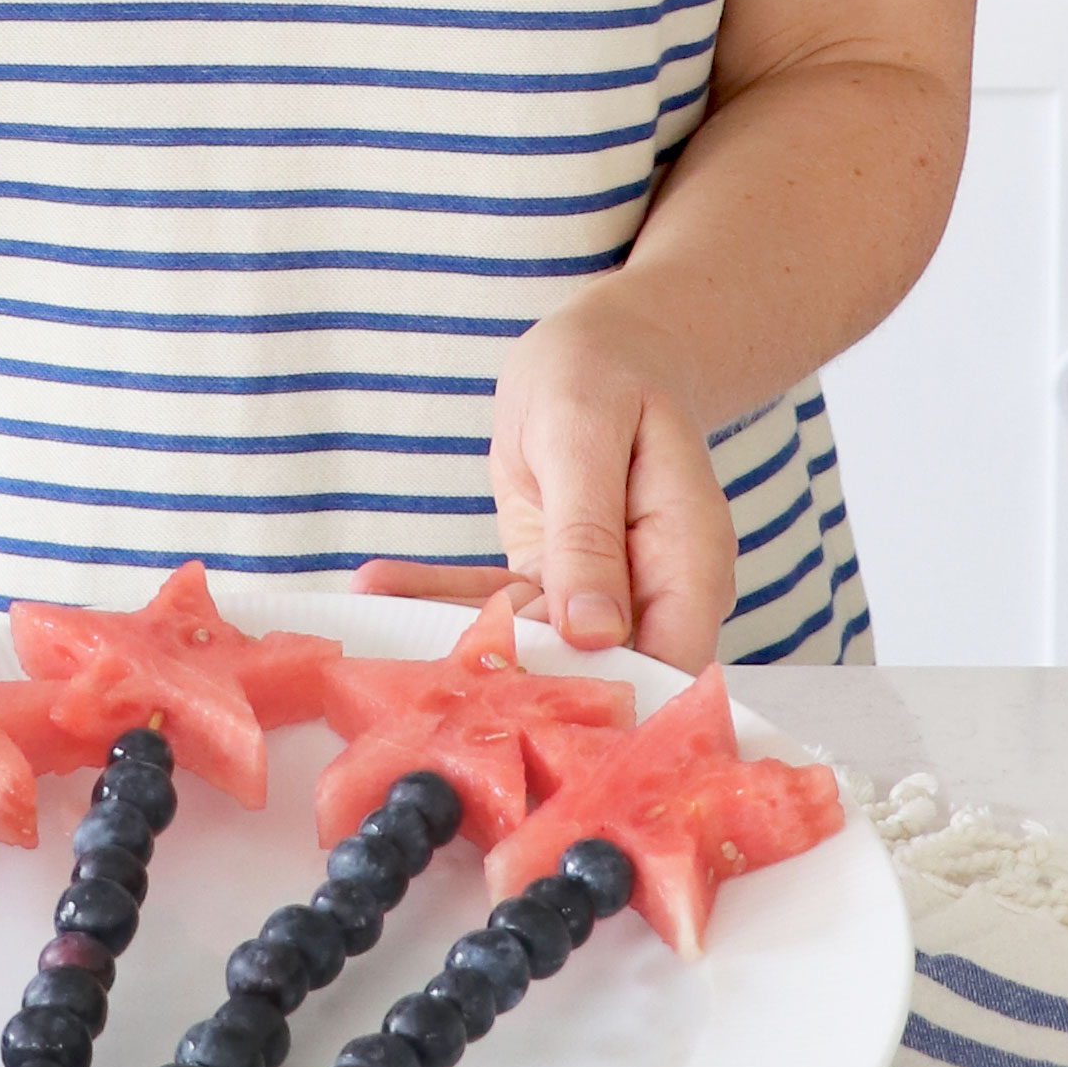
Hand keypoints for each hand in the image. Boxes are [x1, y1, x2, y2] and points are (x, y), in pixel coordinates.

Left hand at [363, 286, 739, 667]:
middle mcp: (654, 590)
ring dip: (461, 638)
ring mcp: (605, 593)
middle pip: (599, 672)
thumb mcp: (584, 434)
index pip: (670, 661)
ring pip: (534, 642)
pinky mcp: (555, 583)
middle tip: (432, 686)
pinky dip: (442, 596)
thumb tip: (594, 634)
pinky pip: (499, 605)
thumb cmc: (604, 373)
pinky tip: (378, 585)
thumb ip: (589, 533)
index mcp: (689, 557)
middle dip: (518, 684)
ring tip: (380, 629)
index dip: (614, 702)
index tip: (528, 715)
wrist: (602, 350)